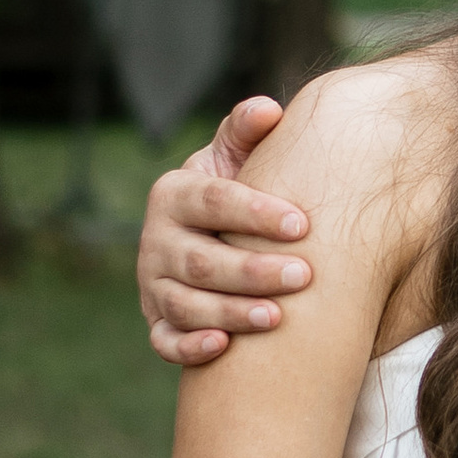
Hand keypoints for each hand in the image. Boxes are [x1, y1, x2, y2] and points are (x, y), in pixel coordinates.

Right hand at [139, 98, 313, 365]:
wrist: (214, 234)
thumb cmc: (238, 192)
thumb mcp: (237, 156)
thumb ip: (247, 131)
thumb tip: (269, 109)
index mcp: (174, 194)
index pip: (212, 202)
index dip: (255, 213)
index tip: (302, 224)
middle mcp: (156, 240)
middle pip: (200, 261)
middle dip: (252, 271)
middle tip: (303, 276)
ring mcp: (154, 284)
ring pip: (185, 304)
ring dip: (230, 312)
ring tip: (277, 317)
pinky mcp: (158, 321)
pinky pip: (165, 341)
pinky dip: (188, 348)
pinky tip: (222, 346)